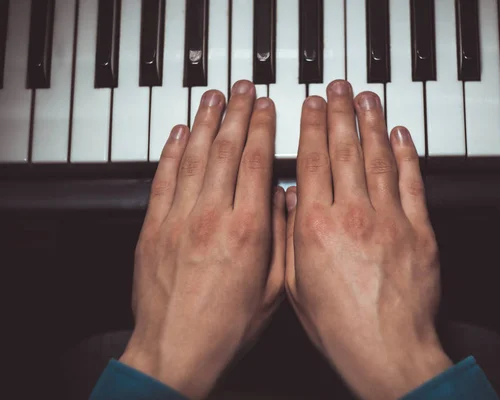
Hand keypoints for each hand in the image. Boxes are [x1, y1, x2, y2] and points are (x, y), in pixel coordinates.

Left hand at [119, 80, 285, 398]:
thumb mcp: (274, 290)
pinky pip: (164, 178)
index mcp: (248, 230)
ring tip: (214, 97)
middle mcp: (212, 216)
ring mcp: (179, 218)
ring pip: (195, 156)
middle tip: (243, 89)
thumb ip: (281, 239)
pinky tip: (181, 132)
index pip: (256, 163)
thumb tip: (285, 200)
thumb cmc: (227, 327)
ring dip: (207, 122)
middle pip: (227, 150)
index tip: (267, 107)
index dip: (263, 129)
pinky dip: (173, 151)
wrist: (176, 350)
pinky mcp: (154, 228)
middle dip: (238, 114)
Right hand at [284, 80, 452, 399]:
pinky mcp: (419, 231)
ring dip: (372, 124)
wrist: (387, 351)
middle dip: (341, 113)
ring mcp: (389, 220)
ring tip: (367, 98)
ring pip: (378, 159)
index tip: (312, 106)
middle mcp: (353, 215)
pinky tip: (400, 135)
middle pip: (345, 151)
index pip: (313, 162)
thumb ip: (290, 237)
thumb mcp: (295, 284)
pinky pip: (413, 183)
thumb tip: (291, 201)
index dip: (312, 128)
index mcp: (317, 228)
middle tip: (339, 88)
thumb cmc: (339, 326)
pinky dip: (407, 155)